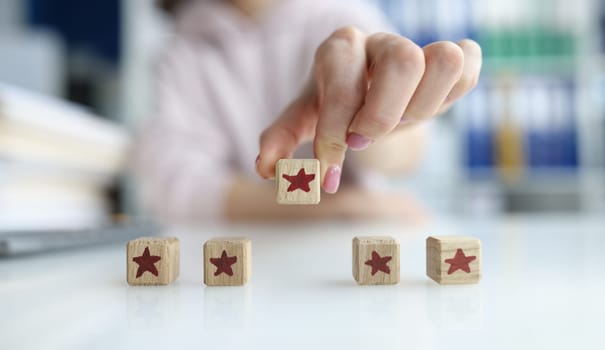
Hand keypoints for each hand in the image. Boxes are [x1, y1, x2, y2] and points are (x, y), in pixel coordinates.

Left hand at [256, 27, 480, 192]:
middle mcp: (380, 41)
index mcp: (339, 48)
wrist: (368, 91)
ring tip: (398, 122)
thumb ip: (281, 137)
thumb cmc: (335, 104)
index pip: (343, 84)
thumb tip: (266, 168)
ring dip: (422, 108)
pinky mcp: (449, 59)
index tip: (327, 171)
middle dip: (385, 115)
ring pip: (445, 60)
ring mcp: (418, 46)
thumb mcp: (304, 117)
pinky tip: (427, 109)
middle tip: (364, 140)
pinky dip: (456, 92)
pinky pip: (470, 65)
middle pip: (404, 60)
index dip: (336, 133)